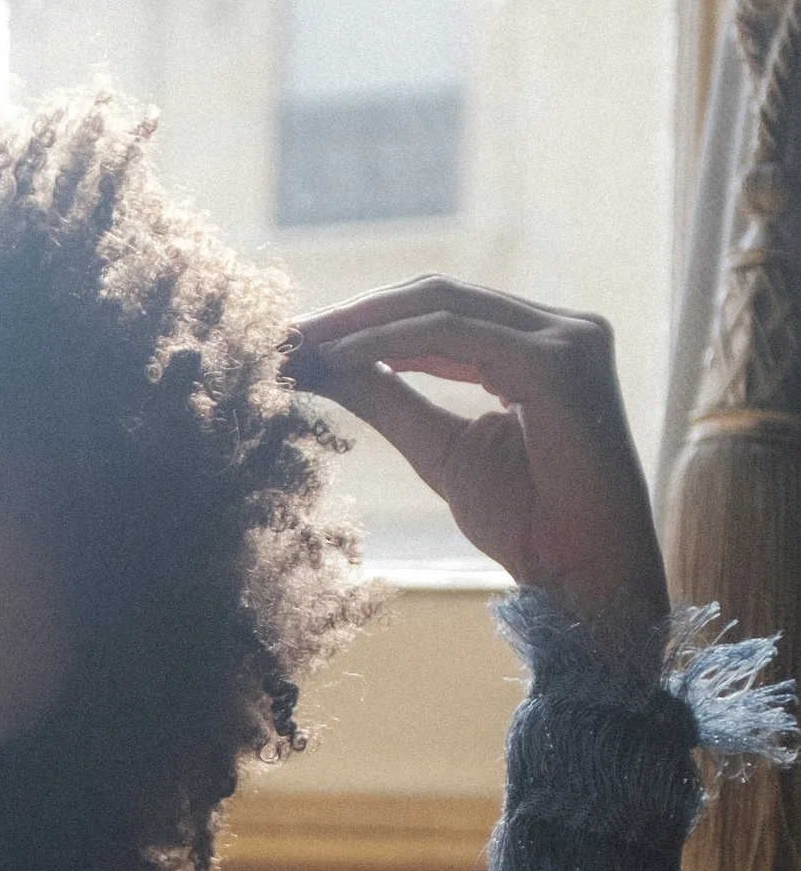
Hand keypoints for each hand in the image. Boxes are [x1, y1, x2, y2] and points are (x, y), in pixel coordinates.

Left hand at [288, 280, 669, 621]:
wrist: (585, 575)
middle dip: (356, 311)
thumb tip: (323, 365)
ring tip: (301, 345)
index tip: (300, 341)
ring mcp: (568, 337)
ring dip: (361, 321)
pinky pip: (454, 334)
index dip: (368, 320)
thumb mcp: (440, 449)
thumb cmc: (529, 524)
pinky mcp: (559, 360)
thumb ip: (389, 399)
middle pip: (439, 295)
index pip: (443, 312)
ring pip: (443, 304)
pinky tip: (338, 360)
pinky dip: (389, 342)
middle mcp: (562, 329)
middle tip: (285, 333)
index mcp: (541, 346)